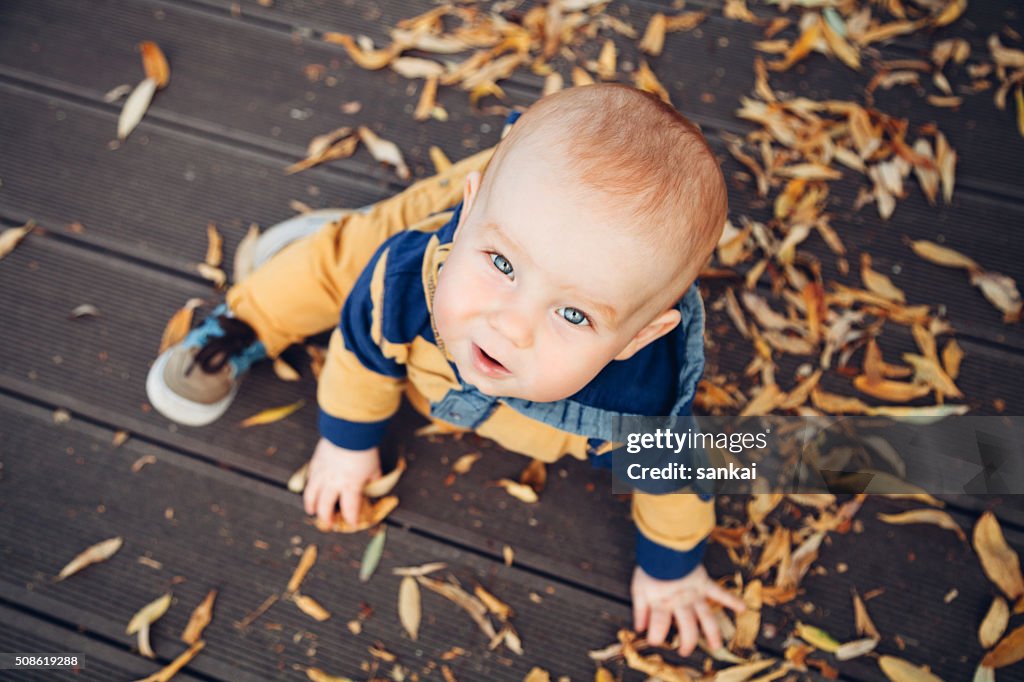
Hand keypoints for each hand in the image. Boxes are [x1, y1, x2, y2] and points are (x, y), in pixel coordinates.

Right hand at [302, 438, 380, 527]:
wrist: (349, 431)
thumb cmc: (364, 450)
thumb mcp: (374, 469)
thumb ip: (372, 482)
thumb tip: (372, 489)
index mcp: (350, 487)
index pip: (350, 510)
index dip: (351, 519)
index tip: (353, 524)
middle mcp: (333, 484)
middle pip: (325, 507)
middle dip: (327, 518)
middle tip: (329, 523)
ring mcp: (322, 474)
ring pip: (312, 495)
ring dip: (311, 505)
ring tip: (312, 511)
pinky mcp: (315, 463)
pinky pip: (309, 480)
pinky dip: (309, 488)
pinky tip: (310, 491)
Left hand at [631, 564, 745, 656]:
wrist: (664, 547)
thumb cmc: (651, 567)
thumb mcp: (638, 588)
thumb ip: (640, 610)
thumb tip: (639, 629)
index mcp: (663, 603)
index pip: (659, 625)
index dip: (656, 635)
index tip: (655, 642)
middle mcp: (681, 602)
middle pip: (687, 626)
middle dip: (687, 642)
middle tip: (684, 652)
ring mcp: (695, 594)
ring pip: (706, 617)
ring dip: (712, 632)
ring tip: (717, 646)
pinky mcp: (704, 583)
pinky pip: (720, 592)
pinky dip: (732, 600)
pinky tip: (742, 609)